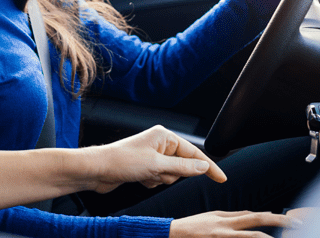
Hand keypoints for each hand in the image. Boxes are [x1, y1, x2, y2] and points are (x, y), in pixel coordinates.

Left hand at [87, 125, 226, 192]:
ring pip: (171, 175)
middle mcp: (159, 143)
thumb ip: (183, 167)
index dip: (209, 167)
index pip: (194, 153)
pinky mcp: (145, 167)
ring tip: (144, 175)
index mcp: (164, 136)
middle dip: (172, 174)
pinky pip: (159, 179)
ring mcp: (152, 155)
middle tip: (155, 172)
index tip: (222, 179)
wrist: (97, 170)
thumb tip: (203, 167)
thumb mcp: (157, 166)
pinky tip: (139, 178)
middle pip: (182, 166)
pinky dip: (152, 182)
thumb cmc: (122, 161)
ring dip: (160, 179)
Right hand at [170, 210, 301, 237]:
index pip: (255, 216)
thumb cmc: (192, 227)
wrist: (173, 235)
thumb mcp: (214, 216)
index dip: (275, 218)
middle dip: (279, 225)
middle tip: (297, 227)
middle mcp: (226, 230)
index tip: (290, 220)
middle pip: (257, 228)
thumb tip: (252, 215)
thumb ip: (233, 216)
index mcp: (226, 220)